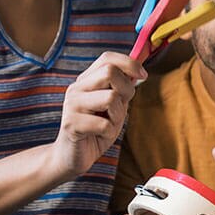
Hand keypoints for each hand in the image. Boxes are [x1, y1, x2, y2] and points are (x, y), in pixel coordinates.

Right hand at [51, 52, 145, 179]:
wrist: (71, 157)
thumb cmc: (96, 130)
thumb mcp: (113, 106)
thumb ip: (122, 88)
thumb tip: (139, 71)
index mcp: (86, 81)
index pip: (107, 58)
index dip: (130, 63)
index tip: (143, 76)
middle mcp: (76, 88)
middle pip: (110, 72)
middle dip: (126, 90)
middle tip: (120, 107)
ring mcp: (72, 105)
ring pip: (110, 97)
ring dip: (118, 115)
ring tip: (107, 125)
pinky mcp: (71, 124)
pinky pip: (105, 124)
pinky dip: (109, 133)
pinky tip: (99, 136)